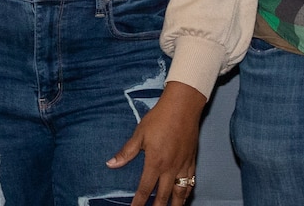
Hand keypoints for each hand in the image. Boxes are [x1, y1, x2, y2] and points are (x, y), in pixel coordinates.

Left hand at [106, 81, 206, 205]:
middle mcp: (170, 168)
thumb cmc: (159, 118)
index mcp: (155, 162)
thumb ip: (127, 152)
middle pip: (164, 196)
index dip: (138, 202)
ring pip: (181, 193)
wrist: (183, 107)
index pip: (145, 189)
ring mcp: (183, 166)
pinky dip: (187, 192)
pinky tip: (185, 196)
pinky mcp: (191, 161)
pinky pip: (191, 182)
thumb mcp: (140, 133)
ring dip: (175, 205)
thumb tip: (111, 164)